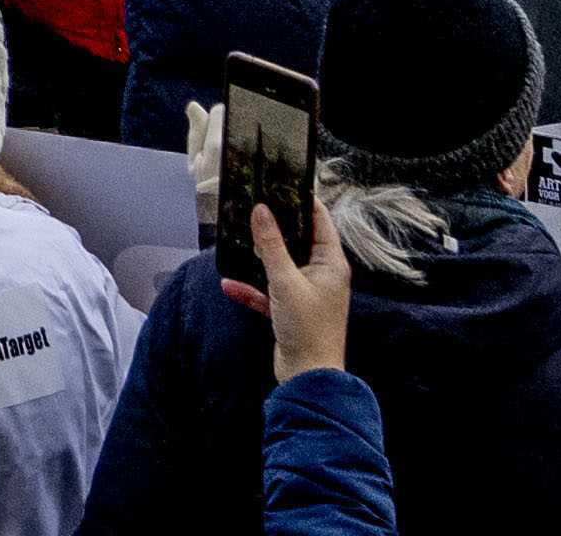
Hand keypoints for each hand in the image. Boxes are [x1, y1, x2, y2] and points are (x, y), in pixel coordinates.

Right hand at [246, 193, 354, 378]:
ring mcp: (306, 292)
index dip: (302, 200)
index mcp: (330, 263)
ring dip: (258, 259)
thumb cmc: (306, 328)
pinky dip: (251, 288)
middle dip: (274, 226)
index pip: (320, 220)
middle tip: (251, 205)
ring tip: (237, 240)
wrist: (308, 378)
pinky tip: (229, 285)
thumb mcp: (285, 282)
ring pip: (280, 265)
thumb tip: (261, 210)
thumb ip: (271, 245)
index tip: (280, 182)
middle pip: (297, 240)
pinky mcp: (290, 310)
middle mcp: (321, 274)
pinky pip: (269, 291)